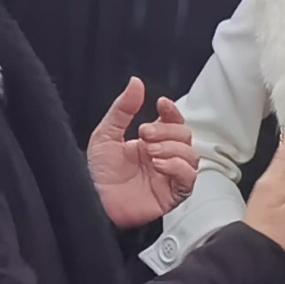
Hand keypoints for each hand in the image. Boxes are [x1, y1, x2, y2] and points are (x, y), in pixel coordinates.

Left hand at [84, 77, 202, 230]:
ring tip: (150, 152)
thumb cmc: (97, 173)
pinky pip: (189, 178)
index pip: (173, 122)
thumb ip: (123, 109)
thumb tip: (136, 82)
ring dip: (172, 148)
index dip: (172, 111)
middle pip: (185, 135)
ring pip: (191, 154)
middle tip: (144, 134)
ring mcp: (170, 176)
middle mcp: (163, 157)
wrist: (92, 201)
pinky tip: (158, 165)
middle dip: (167, 131)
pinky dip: (177, 167)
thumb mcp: (106, 134)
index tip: (161, 104)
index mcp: (151, 142)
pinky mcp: (173, 195)